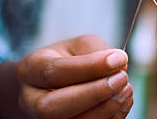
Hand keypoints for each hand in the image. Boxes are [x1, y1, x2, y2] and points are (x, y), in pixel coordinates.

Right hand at [17, 35, 133, 118]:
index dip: (89, 67)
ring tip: (126, 90)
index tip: (119, 58)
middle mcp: (30, 102)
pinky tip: (122, 102)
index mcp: (30, 70)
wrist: (47, 87)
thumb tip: (119, 65)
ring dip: (106, 109)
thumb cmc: (65, 62)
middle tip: (122, 79)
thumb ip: (96, 51)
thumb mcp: (75, 47)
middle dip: (94, 94)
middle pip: (53, 108)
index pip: (54, 72)